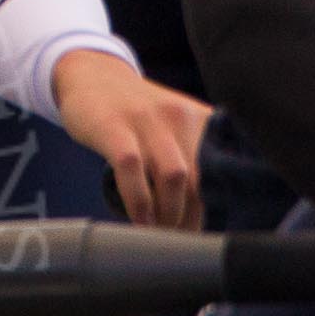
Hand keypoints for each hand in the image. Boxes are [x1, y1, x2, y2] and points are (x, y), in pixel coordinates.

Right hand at [53, 49, 211, 229]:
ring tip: (157, 232)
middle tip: (178, 238)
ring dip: (168, 214)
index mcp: (202, 119)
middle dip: (192, 217)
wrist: (92, 76)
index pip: (222, 170)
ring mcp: (146, 120)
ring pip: (172, 176)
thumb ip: (194, 154)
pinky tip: (137, 218)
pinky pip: (131, 169)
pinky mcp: (114, 127)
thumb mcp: (173, 125)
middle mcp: (181, 117)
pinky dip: (138, 200)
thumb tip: (208, 208)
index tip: (205, 231)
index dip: (217, 206)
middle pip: (200, 179)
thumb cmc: (135, 113)